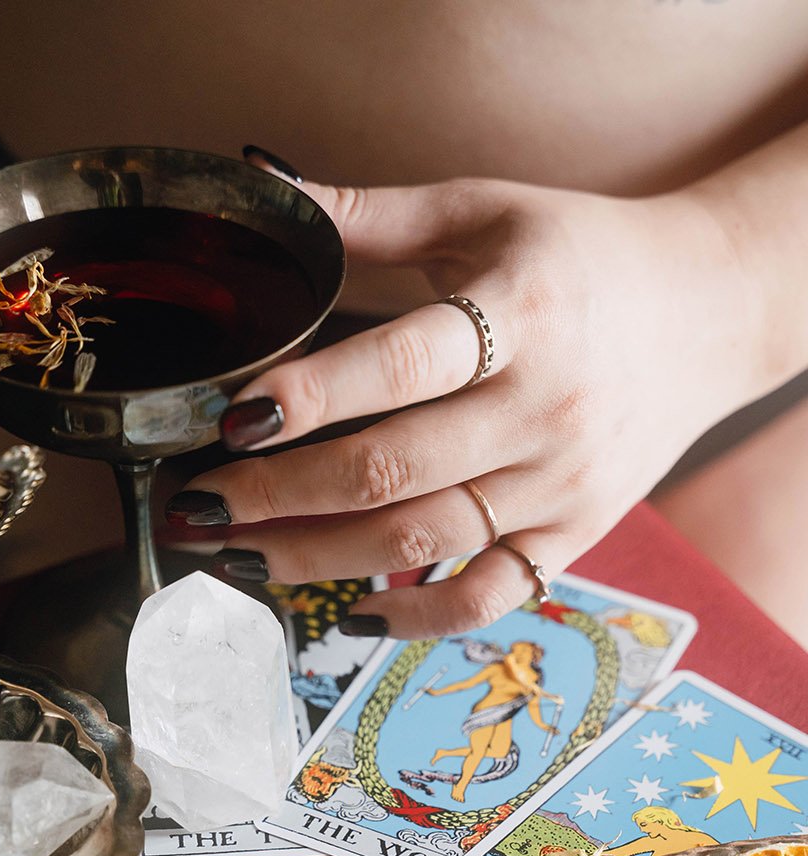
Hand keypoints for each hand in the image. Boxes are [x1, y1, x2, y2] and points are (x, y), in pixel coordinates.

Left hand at [168, 171, 750, 636]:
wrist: (706, 313)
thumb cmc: (581, 255)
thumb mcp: (486, 212)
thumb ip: (374, 217)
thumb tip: (261, 189)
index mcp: (522, 311)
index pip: (401, 362)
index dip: (309, 397)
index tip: (231, 420)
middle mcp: (544, 408)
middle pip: (392, 470)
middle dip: (278, 496)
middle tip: (197, 507)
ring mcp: (561, 483)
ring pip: (423, 542)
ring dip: (317, 558)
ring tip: (238, 557)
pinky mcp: (574, 535)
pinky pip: (489, 598)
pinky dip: (417, 618)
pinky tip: (349, 611)